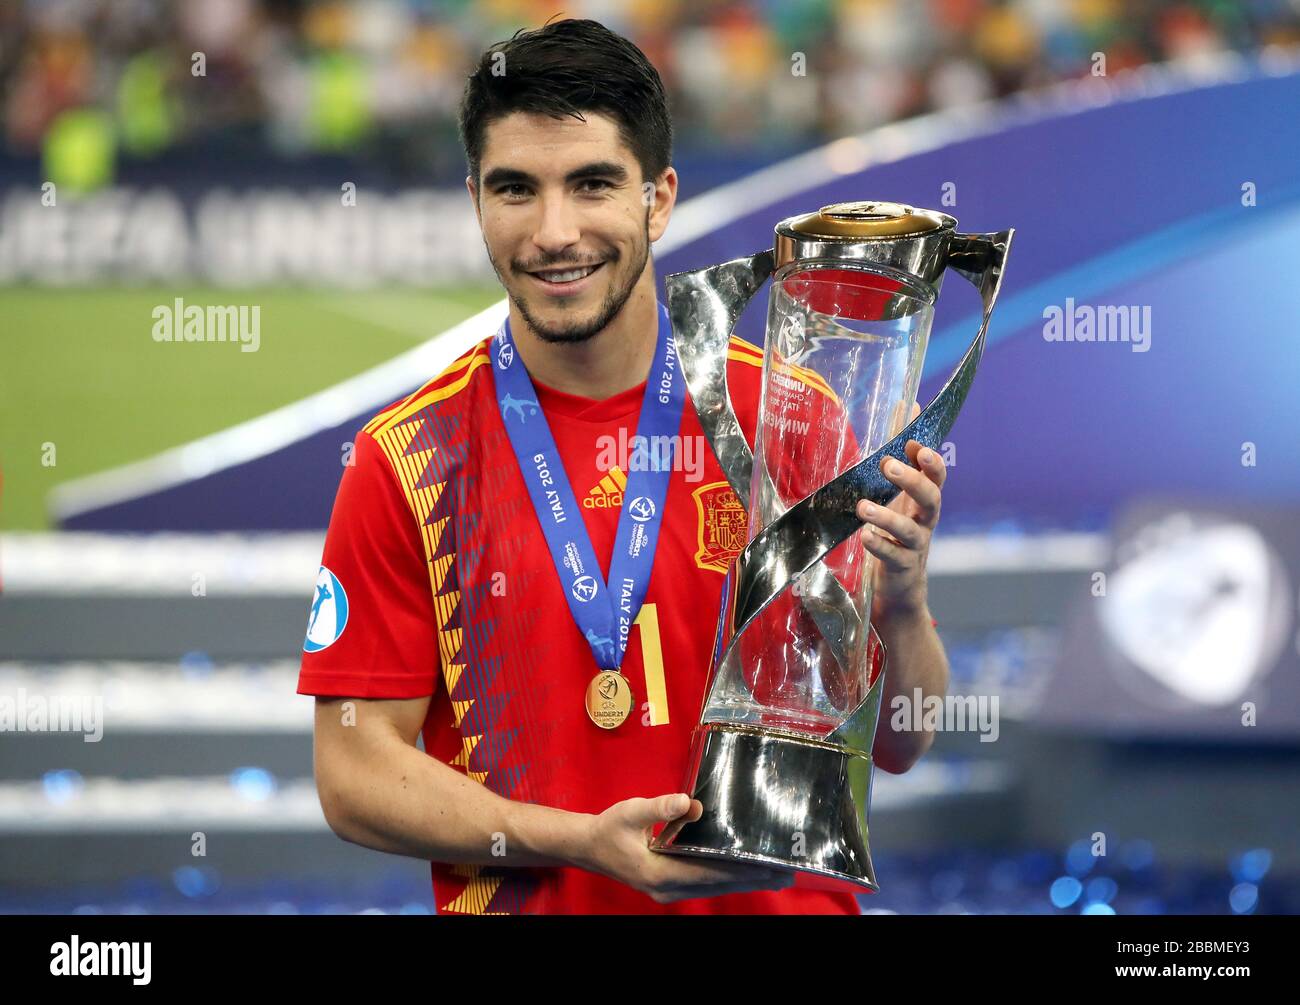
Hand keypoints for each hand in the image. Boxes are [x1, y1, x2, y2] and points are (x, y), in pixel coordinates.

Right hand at [579, 793, 793, 903]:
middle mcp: (668, 889)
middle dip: (752, 879)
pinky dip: (728, 879)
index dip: (740, 870)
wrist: (586, 847)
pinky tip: (744, 874)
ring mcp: (669, 891)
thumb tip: (690, 803)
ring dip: (744, 881)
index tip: (768, 865)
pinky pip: (706, 885)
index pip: (710, 873)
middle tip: (786, 871)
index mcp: (660, 874)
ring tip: (775, 875)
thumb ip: (658, 807)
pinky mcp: (670, 886)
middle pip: (718, 885)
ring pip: (714, 888)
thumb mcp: (629, 812)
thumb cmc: (608, 829)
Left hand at [856, 403, 945, 619]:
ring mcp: (916, 546)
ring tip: (863, 507)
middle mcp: (925, 521)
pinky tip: (866, 537)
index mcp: (924, 499)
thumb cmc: (897, 529)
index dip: (929, 459)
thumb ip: (902, 452)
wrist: (898, 586)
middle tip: (887, 465)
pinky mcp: (902, 568)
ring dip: (888, 516)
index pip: (936, 474)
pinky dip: (880, 545)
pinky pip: (894, 556)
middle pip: (931, 498)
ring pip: (910, 529)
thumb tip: (908, 404)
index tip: (912, 443)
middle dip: (912, 480)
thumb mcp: (899, 491)